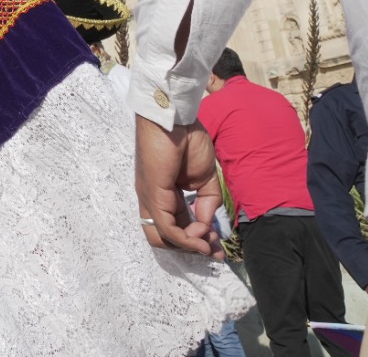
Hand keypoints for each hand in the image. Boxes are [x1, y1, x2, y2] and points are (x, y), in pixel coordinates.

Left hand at [135, 115, 222, 258]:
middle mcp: (152, 200)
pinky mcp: (152, 194)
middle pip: (163, 238)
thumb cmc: (188, 140)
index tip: (217, 245)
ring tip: (209, 243)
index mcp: (164, 195)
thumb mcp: (204, 178)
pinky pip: (166, 226)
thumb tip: (206, 226)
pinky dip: (185, 238)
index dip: (196, 240)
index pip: (175, 228)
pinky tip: (202, 237)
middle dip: (190, 248)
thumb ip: (207, 203)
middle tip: (213, 250)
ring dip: (189, 245)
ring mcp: (150, 198)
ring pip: (161, 237)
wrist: (177, 118)